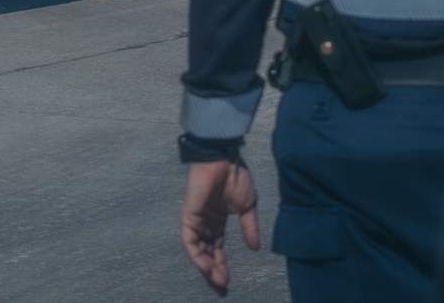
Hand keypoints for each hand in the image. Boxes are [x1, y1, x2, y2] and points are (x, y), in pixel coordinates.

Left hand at [181, 159, 259, 295]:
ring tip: (215, 279)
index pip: (216, 248)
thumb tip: (255, 248)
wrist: (224, 157)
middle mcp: (205, 222)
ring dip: (204, 266)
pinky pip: (189, 239)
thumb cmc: (235, 176)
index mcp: (218, 220)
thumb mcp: (247, 206)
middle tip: (220, 286)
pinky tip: (205, 265)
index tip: (228, 281)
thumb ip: (249, 227)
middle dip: (212, 270)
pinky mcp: (188, 215)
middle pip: (205, 252)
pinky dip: (196, 254)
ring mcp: (196, 219)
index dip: (221, 264)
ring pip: (196, 249)